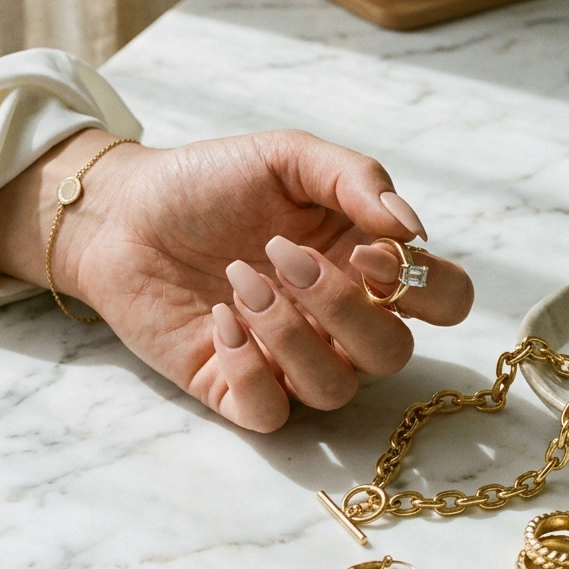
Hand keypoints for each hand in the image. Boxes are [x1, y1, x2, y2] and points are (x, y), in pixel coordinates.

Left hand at [0, 128, 472, 431]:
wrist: (123, 209)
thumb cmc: (210, 182)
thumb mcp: (287, 157)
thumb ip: (357, 178)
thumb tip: (410, 228)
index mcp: (364, 265)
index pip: (445, 300)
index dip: (425, 288)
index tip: (366, 251)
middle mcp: (336, 321)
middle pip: (394, 356)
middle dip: (344, 308)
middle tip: (283, 256)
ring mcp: (288, 360)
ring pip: (334, 390)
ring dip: (291, 333)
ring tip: (240, 279)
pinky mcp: (234, 388)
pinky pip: (271, 411)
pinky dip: (251, 367)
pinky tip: (219, 317)